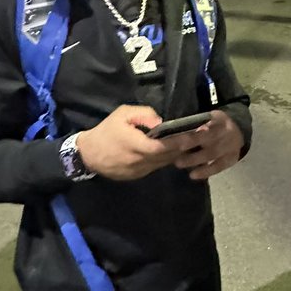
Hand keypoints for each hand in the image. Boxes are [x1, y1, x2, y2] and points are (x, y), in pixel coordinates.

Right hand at [76, 105, 199, 181]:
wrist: (88, 155)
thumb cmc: (106, 131)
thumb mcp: (122, 114)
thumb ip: (144, 115)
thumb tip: (162, 121)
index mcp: (136, 145)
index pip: (164, 146)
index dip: (182, 141)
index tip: (197, 134)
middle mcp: (141, 161)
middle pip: (169, 156)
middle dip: (186, 147)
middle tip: (202, 138)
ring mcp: (140, 171)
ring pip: (164, 163)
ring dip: (178, 155)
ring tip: (194, 144)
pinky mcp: (138, 176)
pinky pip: (156, 167)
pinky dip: (166, 160)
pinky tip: (175, 152)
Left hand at [172, 111, 244, 180]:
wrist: (240, 130)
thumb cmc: (215, 124)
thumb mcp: (207, 117)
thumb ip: (193, 123)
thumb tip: (168, 128)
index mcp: (217, 119)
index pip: (203, 124)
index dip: (191, 130)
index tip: (177, 137)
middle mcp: (224, 131)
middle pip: (206, 138)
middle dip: (189, 144)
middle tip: (173, 149)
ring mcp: (230, 146)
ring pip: (211, 153)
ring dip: (194, 159)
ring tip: (178, 163)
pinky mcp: (232, 158)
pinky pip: (218, 166)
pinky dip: (206, 171)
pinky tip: (193, 175)